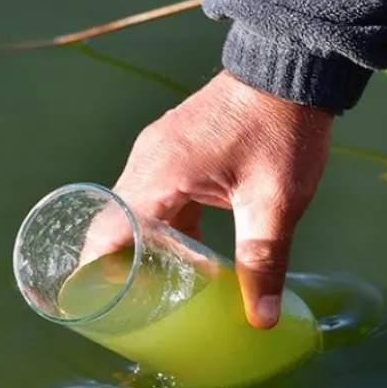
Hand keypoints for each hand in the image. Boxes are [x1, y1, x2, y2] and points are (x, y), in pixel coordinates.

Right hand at [111, 70, 333, 328]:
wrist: (291, 69)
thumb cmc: (281, 132)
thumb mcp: (275, 203)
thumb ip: (264, 261)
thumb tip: (261, 318)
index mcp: (162, 173)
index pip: (108, 229)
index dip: (95, 270)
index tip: (96, 304)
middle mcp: (149, 159)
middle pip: (115, 221)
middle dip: (119, 265)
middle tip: (135, 308)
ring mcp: (159, 148)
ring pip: (135, 208)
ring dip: (145, 245)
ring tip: (162, 286)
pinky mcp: (175, 145)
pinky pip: (154, 192)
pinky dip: (163, 224)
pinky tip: (188, 249)